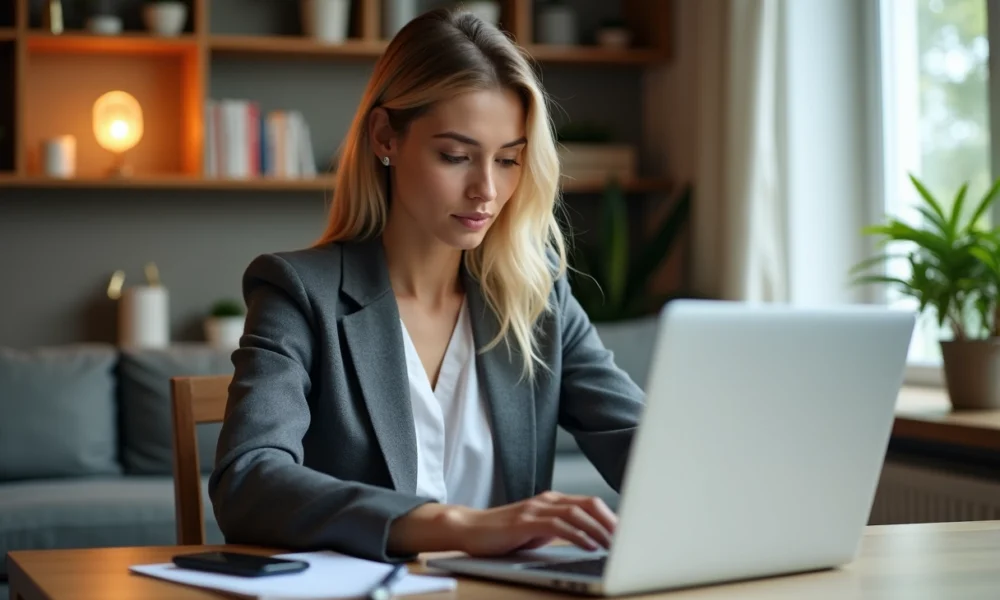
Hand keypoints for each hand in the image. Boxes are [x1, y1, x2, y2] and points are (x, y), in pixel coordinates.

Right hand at [453, 491, 616, 555]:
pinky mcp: (525, 522)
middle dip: (611, 521)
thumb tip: (589, 540)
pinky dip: (577, 535)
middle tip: (628, 539)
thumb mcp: (538, 530)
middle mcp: (547, 500)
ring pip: (577, 513)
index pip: (589, 503)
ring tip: (613, 545)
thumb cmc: (504, 534)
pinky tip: (589, 545)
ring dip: (598, 530)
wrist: (470, 529)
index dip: (611, 517)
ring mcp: (535, 509)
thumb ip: (560, 530)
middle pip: (589, 504)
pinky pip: (558, 525)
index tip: (627, 534)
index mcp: (552, 501)